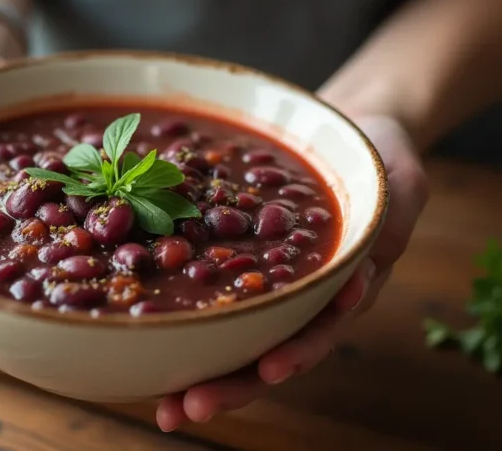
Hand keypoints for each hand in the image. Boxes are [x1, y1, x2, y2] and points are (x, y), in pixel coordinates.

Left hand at [155, 115, 429, 430]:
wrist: (348, 136)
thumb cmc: (378, 161)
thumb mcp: (397, 185)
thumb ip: (389, 224)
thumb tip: (357, 279)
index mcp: (342, 285)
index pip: (318, 331)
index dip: (295, 355)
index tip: (269, 372)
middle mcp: (300, 294)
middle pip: (266, 348)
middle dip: (230, 383)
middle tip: (186, 410)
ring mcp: (266, 279)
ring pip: (233, 332)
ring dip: (199, 367)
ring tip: (162, 401)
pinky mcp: (235, 255)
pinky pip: (209, 287)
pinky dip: (184, 314)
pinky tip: (149, 333)